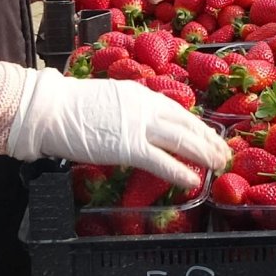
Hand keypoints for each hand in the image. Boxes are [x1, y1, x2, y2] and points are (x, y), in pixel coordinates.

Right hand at [7, 71, 230, 187]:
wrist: (51, 109)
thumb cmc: (71, 107)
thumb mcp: (110, 99)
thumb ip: (130, 109)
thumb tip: (141, 122)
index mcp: (142, 94)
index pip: (178, 111)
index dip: (198, 126)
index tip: (210, 136)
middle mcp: (147, 106)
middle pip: (187, 125)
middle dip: (208, 141)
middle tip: (223, 153)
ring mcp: (139, 126)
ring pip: (181, 140)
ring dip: (203, 154)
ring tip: (217, 166)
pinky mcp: (129, 146)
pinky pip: (161, 161)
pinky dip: (179, 171)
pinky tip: (192, 180)